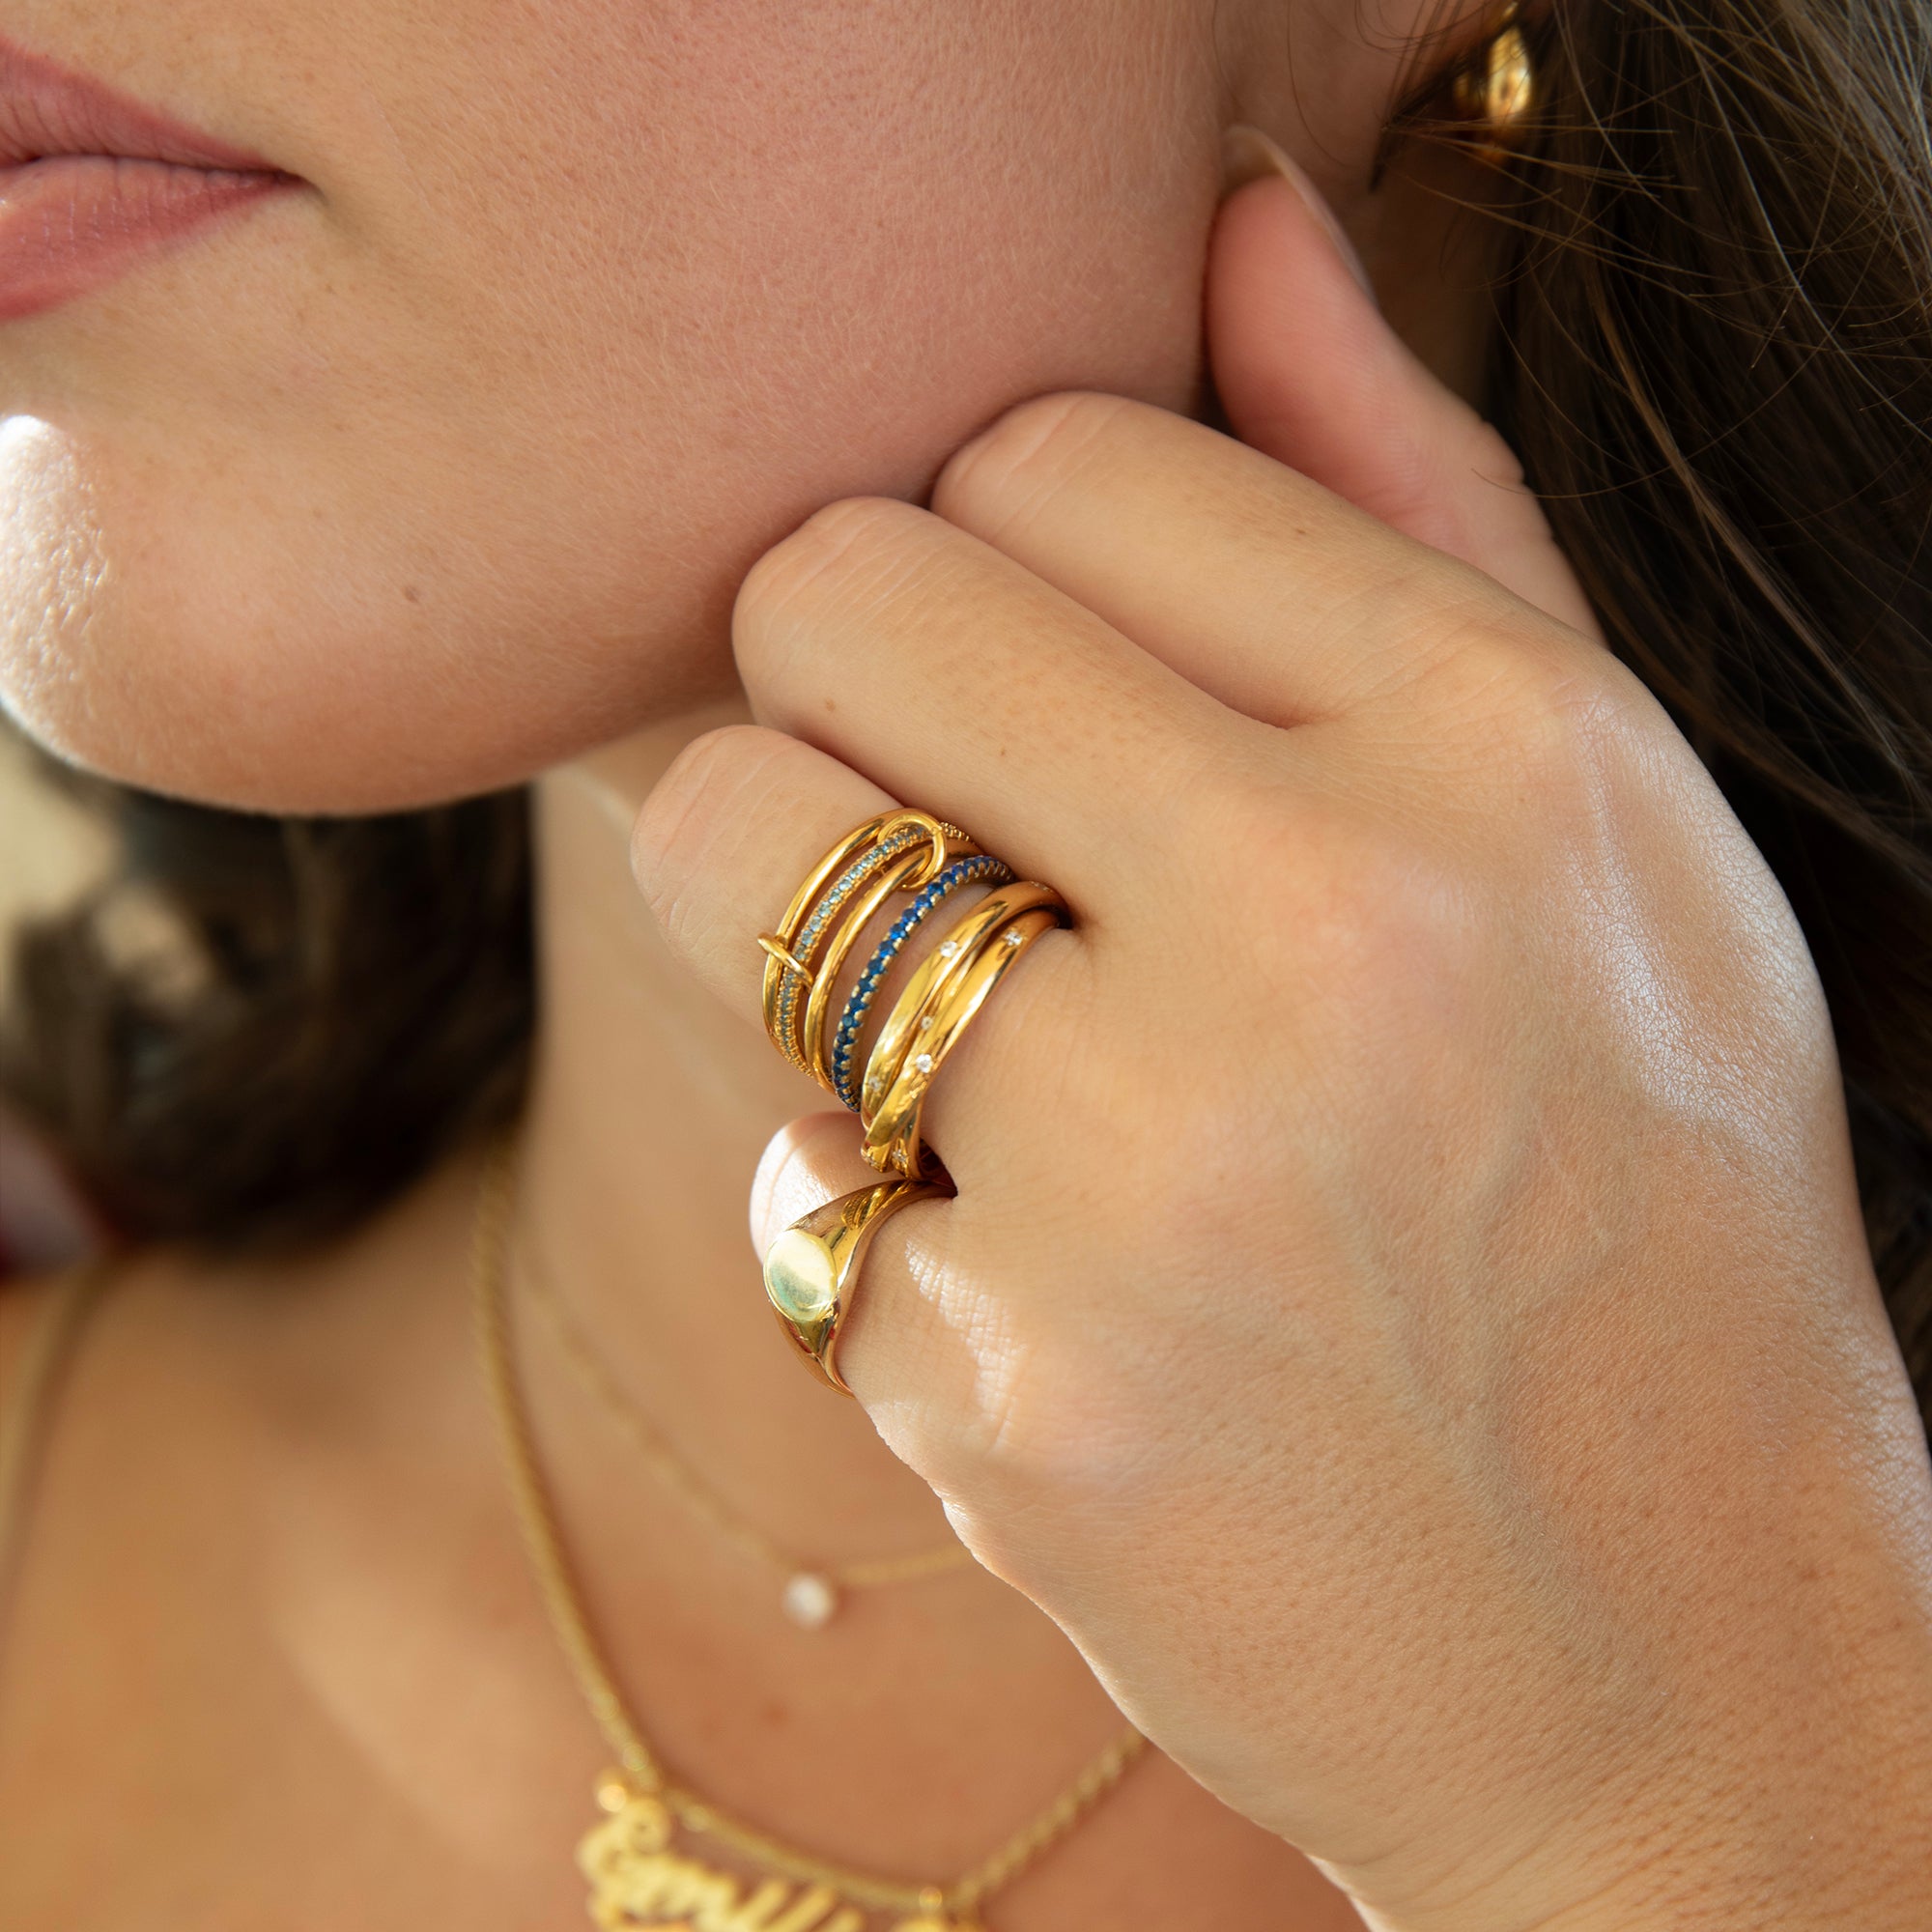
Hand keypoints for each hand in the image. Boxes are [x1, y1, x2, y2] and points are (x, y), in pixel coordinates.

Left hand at [633, 166, 1931, 1929]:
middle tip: (939, 832)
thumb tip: (1236, 214)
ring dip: (786, 926)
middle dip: (839, 694)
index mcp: (1498, 743)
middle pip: (835, 596)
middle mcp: (1336, 926)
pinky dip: (891, 1229)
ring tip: (974, 1048)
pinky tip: (1077, 1305)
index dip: (992, 552)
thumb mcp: (1598, 820)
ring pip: (725, 845)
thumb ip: (1410, 492)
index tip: (1026, 673)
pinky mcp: (1011, 1389)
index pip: (1049, 452)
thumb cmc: (1622, 1192)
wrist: (1677, 1650)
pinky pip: (793, 1174)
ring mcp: (1157, 1173)